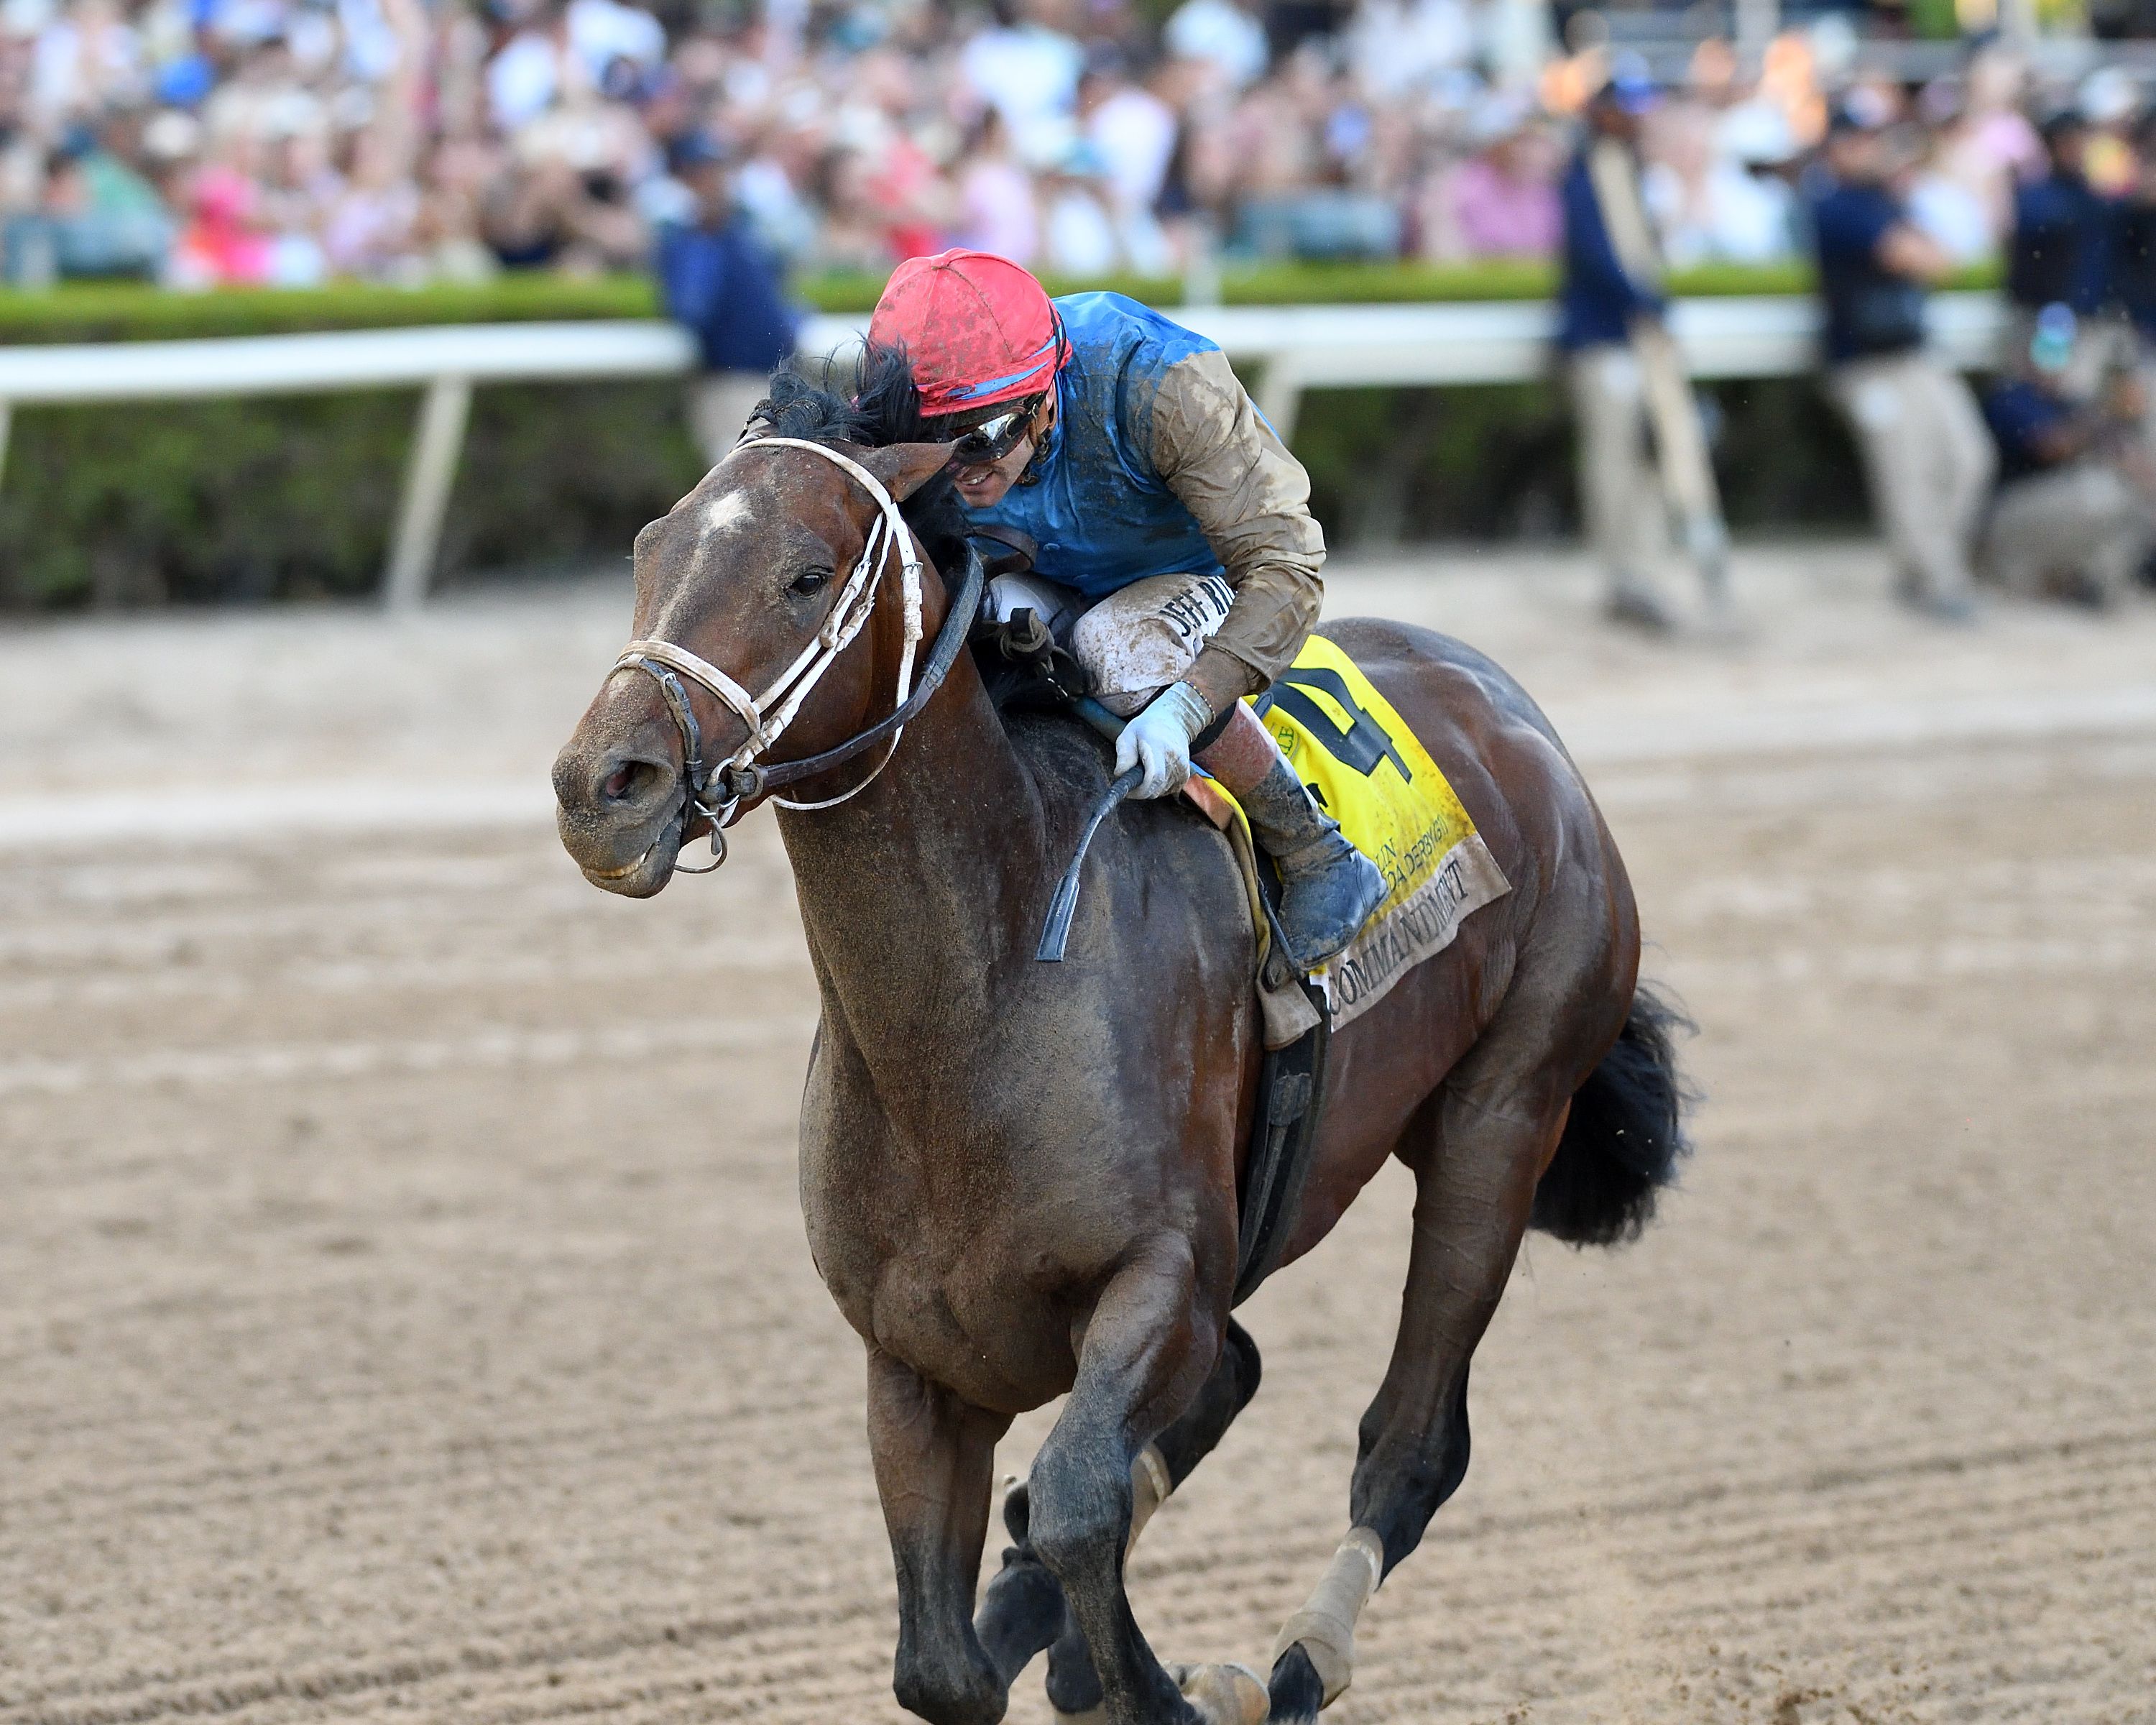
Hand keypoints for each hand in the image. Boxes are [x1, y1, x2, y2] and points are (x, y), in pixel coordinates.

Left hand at [1114, 681, 1212, 799]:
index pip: (1154, 777)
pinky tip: (1155, 772)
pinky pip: (1168, 790)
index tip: (1129, 789)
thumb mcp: (1128, 734)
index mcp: (1158, 746)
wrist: (1173, 722)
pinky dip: (1159, 787)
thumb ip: (1124, 755)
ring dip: (1149, 788)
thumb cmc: (1146, 728)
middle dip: (1141, 790)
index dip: (1139, 790)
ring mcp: (1182, 767)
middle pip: (1156, 788)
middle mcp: (1174, 757)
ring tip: (1145, 770)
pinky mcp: (1185, 775)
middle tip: (1132, 780)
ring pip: (1160, 792)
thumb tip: (1120, 775)